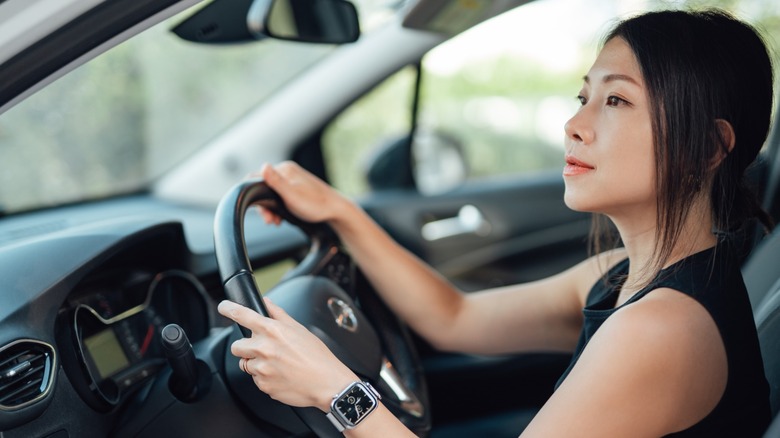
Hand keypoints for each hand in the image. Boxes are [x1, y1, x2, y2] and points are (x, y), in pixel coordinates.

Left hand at [217, 298, 357, 411]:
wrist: (327, 383)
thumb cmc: (318, 356)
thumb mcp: (299, 329)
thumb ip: (278, 314)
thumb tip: (266, 302)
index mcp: (272, 331)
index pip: (242, 315)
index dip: (229, 309)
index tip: (223, 307)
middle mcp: (264, 348)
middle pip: (236, 346)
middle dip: (246, 347)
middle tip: (263, 349)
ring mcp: (262, 368)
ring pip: (245, 364)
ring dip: (255, 363)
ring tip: (276, 364)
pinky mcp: (263, 385)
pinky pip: (256, 379)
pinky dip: (264, 378)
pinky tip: (280, 375)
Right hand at [257, 161, 351, 225]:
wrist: (335, 210)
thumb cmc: (316, 205)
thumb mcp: (292, 195)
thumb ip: (276, 182)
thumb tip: (263, 166)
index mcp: (285, 169)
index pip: (257, 177)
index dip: (254, 194)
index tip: (260, 211)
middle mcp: (287, 171)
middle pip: (263, 187)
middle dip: (264, 206)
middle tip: (269, 220)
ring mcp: (292, 180)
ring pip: (271, 194)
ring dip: (270, 209)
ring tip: (275, 221)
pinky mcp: (295, 188)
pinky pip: (279, 196)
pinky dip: (278, 208)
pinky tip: (281, 218)